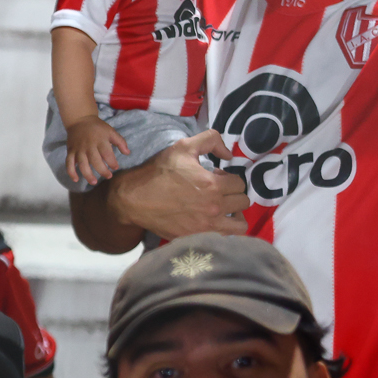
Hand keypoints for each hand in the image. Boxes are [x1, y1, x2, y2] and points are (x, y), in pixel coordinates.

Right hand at [65, 118, 129, 184]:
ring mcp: (78, 149)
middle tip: (109, 176)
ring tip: (94, 182)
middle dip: (102, 171)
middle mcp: (89, 146)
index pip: (107, 154)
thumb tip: (127, 153)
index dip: (112, 162)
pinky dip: (71, 172)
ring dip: (88, 175)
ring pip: (82, 164)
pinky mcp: (70, 151)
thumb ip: (120, 142)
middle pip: (95, 161)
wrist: (80, 119)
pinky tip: (76, 179)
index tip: (116, 167)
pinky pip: (69, 163)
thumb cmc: (98, 127)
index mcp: (100, 140)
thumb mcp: (111, 131)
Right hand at [110, 131, 246, 239]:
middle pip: (243, 201)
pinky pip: (225, 237)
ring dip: (235, 214)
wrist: (134, 199)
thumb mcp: (183, 147)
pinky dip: (224, 228)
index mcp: (212, 185)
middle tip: (218, 191)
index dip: (228, 178)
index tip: (216, 178)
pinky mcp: (197, 237)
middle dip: (233, 194)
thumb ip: (211, 140)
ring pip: (240, 223)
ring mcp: (206, 226)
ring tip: (224, 209)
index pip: (240, 183)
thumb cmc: (158, 172)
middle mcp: (214, 207)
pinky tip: (213, 221)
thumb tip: (229, 154)